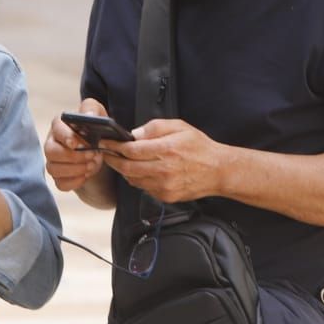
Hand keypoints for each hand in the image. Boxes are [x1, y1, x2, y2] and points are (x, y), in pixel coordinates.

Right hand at [45, 97, 108, 192]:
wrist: (100, 150)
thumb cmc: (95, 129)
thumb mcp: (98, 114)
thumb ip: (91, 108)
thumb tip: (88, 115)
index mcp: (60, 126)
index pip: (56, 128)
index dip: (65, 136)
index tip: (76, 143)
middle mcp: (52, 143)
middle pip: (50, 151)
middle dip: (72, 156)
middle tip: (92, 155)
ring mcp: (53, 161)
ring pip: (53, 169)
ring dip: (75, 169)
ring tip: (92, 165)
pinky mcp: (59, 176)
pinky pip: (60, 183)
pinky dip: (74, 182)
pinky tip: (86, 176)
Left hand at [103, 118, 225, 203]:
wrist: (218, 170)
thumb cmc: (199, 146)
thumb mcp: (180, 127)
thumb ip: (155, 127)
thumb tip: (134, 134)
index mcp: (166, 149)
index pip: (131, 149)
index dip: (114, 146)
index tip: (105, 142)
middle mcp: (163, 169)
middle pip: (127, 167)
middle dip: (113, 160)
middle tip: (107, 153)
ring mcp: (164, 186)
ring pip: (133, 179)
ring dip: (125, 170)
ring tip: (124, 161)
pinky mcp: (166, 196)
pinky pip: (144, 188)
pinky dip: (138, 179)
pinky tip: (143, 171)